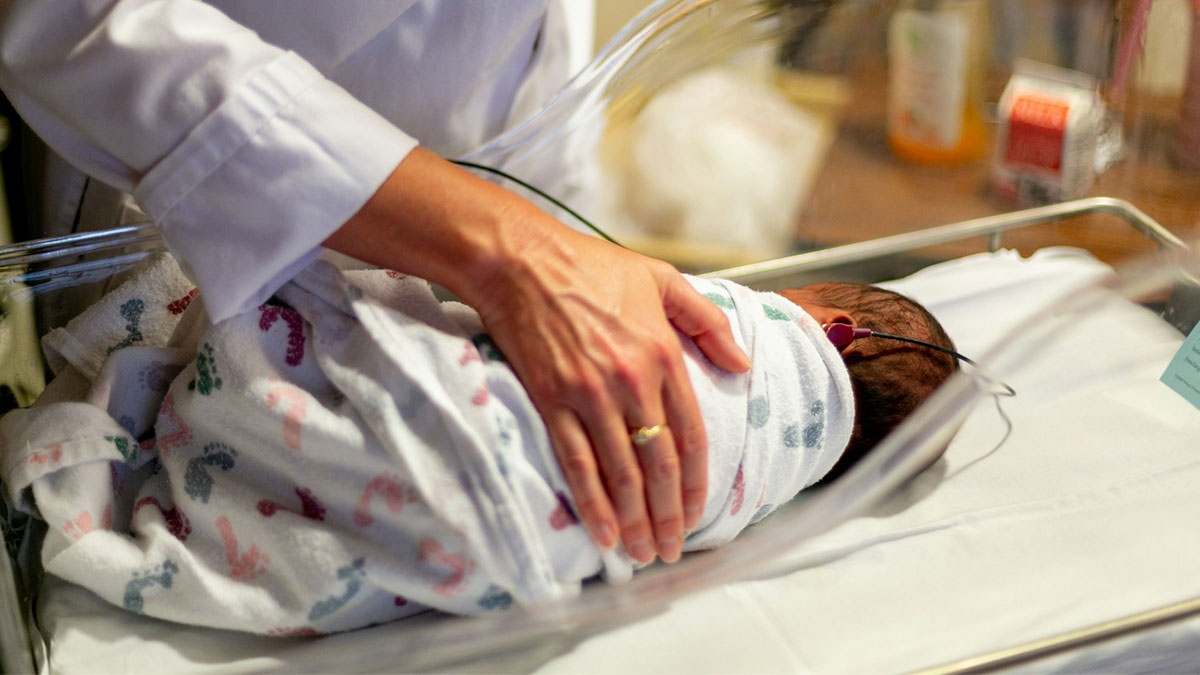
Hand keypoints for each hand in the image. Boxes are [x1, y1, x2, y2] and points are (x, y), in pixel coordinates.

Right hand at [326, 149, 749, 562]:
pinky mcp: (552, 401)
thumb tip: (742, 364)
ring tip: (642, 553)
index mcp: (664, 354)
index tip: (699, 514)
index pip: (691, 436)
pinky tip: (604, 533)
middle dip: (669, 515)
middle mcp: (633, 381)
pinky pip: (577, 463)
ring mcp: (590, 394)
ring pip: (622, 473)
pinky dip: (592, 503)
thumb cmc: (590, 266)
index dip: (697, 484)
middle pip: (660, 465)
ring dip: (635, 520)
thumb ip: (708, 321)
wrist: (521, 260)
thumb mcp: (662, 279)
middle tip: (671, 548)